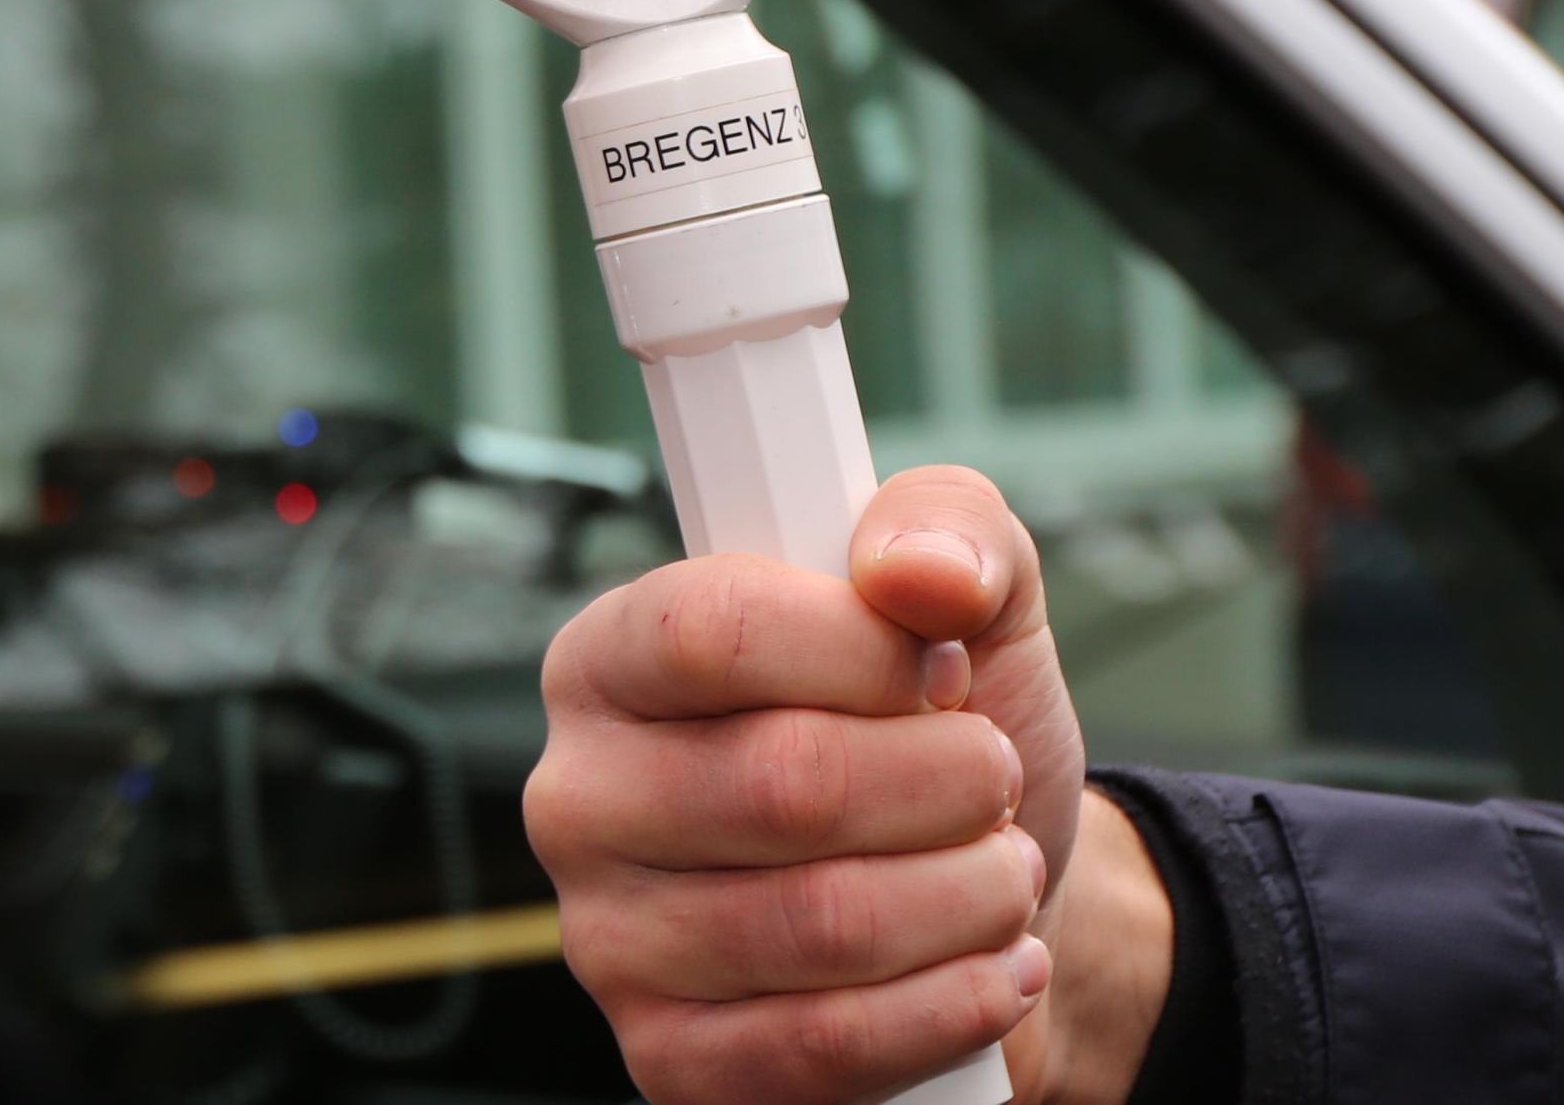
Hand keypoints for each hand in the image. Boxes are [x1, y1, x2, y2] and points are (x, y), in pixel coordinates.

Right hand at [525, 466, 1158, 1103]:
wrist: (982, 913)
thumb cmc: (939, 748)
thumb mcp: (967, 605)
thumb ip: (946, 527)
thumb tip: (916, 569)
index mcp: (607, 662)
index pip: (707, 630)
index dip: (857, 648)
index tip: (936, 666)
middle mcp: (580, 795)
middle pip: (783, 781)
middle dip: (947, 783)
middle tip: (990, 779)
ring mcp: (609, 938)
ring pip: (821, 920)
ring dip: (968, 895)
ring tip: (998, 872)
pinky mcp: (668, 1058)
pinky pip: (825, 1046)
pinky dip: (951, 1003)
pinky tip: (989, 966)